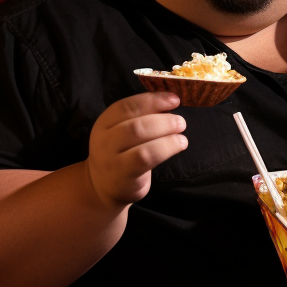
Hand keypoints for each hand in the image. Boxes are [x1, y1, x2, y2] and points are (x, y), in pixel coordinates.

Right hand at [86, 91, 186, 207]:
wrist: (104, 186)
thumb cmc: (122, 155)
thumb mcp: (123, 133)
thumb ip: (141, 118)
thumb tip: (171, 103)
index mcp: (104, 122)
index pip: (127, 106)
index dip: (152, 100)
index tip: (174, 99)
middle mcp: (104, 139)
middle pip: (135, 124)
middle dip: (162, 120)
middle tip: (180, 122)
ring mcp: (110, 158)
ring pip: (140, 140)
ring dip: (166, 133)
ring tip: (182, 135)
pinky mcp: (123, 174)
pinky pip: (146, 157)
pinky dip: (166, 148)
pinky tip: (179, 145)